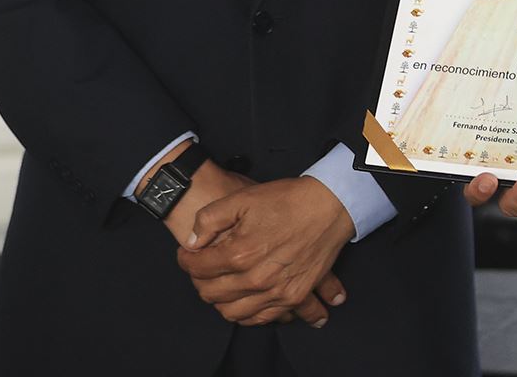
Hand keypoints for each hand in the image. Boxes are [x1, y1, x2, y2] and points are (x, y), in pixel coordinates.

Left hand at [178, 177, 355, 326]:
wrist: (331, 205)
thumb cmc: (288, 199)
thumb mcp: (243, 198)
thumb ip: (209, 219)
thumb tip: (192, 242)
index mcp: (240, 253)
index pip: (197, 268)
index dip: (186, 259)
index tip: (187, 253)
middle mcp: (256, 279)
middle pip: (211, 293)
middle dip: (199, 280)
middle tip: (202, 268)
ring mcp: (276, 292)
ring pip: (232, 312)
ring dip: (220, 300)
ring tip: (221, 284)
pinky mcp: (294, 297)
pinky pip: (261, 319)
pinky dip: (247, 315)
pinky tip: (244, 302)